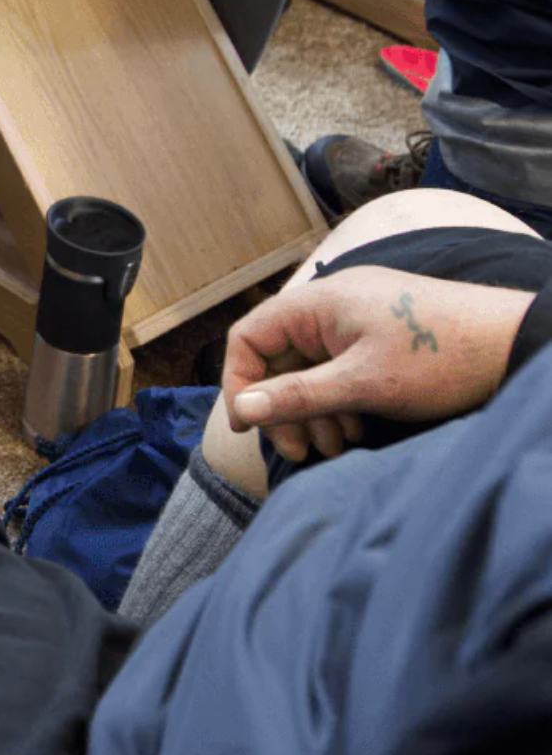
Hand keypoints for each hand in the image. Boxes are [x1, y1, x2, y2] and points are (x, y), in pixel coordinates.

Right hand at [221, 267, 533, 463]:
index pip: (249, 338)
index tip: (248, 428)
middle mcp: (329, 305)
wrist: (515, 343)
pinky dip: (339, 401)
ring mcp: (355, 319)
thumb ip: (297, 396)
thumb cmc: (440, 357)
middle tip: (301, 451)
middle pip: (279, 359)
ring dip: (314, 411)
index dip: (240, 384)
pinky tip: (358, 429)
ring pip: (310, 369)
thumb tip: (242, 410)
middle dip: (284, 408)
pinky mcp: (378, 336)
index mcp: (316, 303)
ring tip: (339, 446)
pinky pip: (337, 369)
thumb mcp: (363, 384)